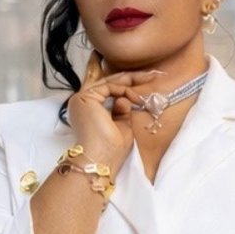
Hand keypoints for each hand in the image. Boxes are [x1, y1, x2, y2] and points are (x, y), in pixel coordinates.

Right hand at [64, 57, 165, 173]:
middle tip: (152, 74)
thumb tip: (124, 100)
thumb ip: (122, 111)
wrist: (103, 159)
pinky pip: (108, 87)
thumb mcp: (122, 125)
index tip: (146, 81)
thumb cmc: (112, 149)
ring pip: (109, 82)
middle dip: (132, 78)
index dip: (126, 84)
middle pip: (109, 83)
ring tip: (149, 80)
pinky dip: (124, 89)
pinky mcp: (85, 98)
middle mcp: (82, 102)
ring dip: (131, 81)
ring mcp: (81, 99)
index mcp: (89, 110)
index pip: (108, 90)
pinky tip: (134, 97)